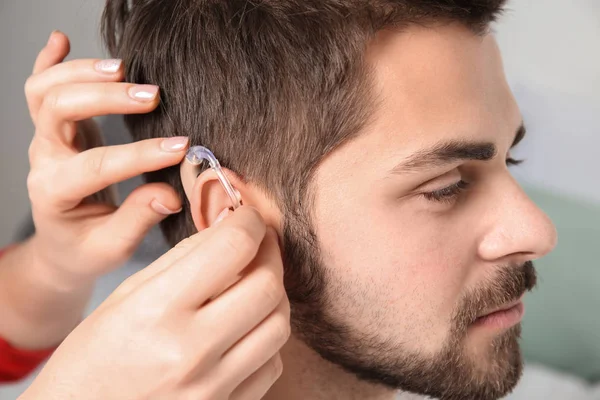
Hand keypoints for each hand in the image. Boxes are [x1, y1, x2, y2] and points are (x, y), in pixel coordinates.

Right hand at [21, 207, 289, 399]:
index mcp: (158, 310)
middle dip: (270, 254)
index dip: (249, 221)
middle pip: (267, 286)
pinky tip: (244, 327)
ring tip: (253, 284)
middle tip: (259, 245)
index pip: (232, 248)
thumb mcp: (125, 295)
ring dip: (273, 295)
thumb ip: (182, 258)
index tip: (248, 216)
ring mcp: (212, 387)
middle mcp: (190, 351)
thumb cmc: (93, 356)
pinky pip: (271, 364)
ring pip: (278, 325)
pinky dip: (265, 337)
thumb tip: (229, 226)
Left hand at [24, 31, 186, 287]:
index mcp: (56, 193)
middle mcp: (45, 159)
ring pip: (45, 90)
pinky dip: (50, 61)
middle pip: (59, 110)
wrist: (62, 246)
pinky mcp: (55, 128)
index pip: (95, 166)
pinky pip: (40, 86)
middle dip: (107, 98)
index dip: (139, 154)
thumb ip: (138, 219)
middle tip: (153, 96)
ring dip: (82, 72)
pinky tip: (62, 39)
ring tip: (124, 68)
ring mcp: (47, 139)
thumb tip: (170, 194)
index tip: (180, 148)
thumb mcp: (112, 247)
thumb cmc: (87, 249)